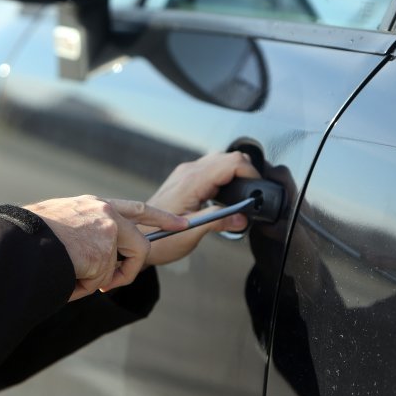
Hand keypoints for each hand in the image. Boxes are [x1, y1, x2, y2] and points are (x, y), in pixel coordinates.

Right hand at [24, 196, 185, 300]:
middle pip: (141, 239)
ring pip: (117, 268)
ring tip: (69, 276)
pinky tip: (64, 277)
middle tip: (141, 261)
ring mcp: (106, 231)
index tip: (180, 223)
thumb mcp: (62, 222)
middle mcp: (105, 212)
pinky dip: (82, 288)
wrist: (17, 240)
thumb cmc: (29, 235)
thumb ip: (85, 231)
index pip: (135, 208)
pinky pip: (99, 282)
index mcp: (94, 204)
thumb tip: (96, 259)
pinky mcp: (102, 251)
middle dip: (142, 255)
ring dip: (96, 280)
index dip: (160, 217)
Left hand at [144, 152, 260, 266]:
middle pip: (228, 157)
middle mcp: (189, 172)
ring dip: (235, 173)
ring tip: (241, 194)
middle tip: (253, 192)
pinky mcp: (185, 179)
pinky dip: (224, 177)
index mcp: (193, 181)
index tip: (257, 188)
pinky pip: (211, 169)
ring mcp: (186, 174)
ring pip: (220, 161)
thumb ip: (218, 222)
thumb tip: (241, 217)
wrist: (137, 238)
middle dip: (245, 171)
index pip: (231, 162)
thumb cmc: (158, 237)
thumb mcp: (192, 233)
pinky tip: (225, 195)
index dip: (250, 172)